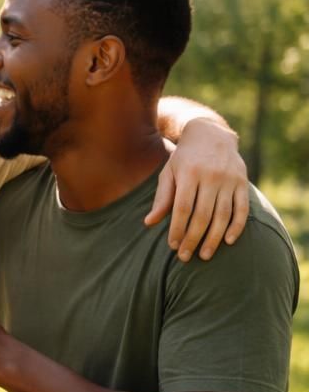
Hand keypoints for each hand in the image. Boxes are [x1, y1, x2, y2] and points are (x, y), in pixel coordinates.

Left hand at [144, 119, 248, 260]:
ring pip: (223, 215)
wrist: (211, 134)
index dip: (178, 229)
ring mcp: (229, 179)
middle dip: (193, 238)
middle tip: (186, 257)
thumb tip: (148, 223)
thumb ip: (162, 198)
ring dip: (214, 238)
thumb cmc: (184, 159)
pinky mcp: (243, 182)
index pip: (183, 208)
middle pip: (202, 215)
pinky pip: (242, 208)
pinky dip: (237, 226)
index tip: (173, 246)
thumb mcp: (169, 173)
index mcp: (189, 174)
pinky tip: (228, 241)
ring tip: (205, 255)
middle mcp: (211, 176)